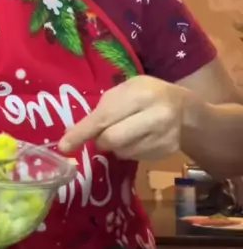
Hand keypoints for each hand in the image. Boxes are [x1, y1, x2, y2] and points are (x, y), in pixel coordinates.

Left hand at [59, 75, 191, 160]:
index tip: (64, 146)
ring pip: (122, 152)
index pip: (104, 118)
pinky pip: (135, 157)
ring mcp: (163, 136)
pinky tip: (138, 137)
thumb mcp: (125, 90)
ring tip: (125, 131)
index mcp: (141, 94)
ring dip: (115, 146)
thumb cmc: (146, 94)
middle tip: (102, 134)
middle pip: (112, 140)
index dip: (81, 133)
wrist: (184, 109)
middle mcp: (155, 116)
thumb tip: (71, 134)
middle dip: (100, 140)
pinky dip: (129, 150)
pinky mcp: (165, 152)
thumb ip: (101, 110)